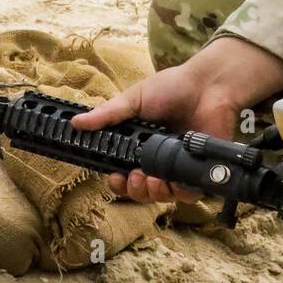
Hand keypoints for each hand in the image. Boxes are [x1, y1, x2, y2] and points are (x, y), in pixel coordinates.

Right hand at [70, 37, 282, 203]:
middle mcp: (159, 159)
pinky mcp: (199, 170)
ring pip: (162, 196)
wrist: (208, 85)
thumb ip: (108, 115)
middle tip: (133, 177)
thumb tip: (75, 124)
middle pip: (141, 191)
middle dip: (133, 191)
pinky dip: (176, 193)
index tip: (113, 177)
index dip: (118, 182)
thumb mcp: (134, 99)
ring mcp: (180, 166)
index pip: (124, 173)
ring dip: (152, 193)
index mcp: (141, 145)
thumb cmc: (172, 88)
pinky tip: (168, 182)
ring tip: (150, 179)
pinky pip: (187, 193)